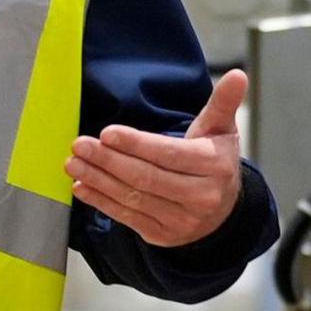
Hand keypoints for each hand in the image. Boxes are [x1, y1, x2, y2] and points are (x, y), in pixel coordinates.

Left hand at [64, 69, 245, 248]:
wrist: (224, 211)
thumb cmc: (214, 160)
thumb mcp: (222, 130)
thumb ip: (223, 103)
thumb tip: (238, 75)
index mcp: (214, 167)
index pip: (169, 155)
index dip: (136, 145)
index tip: (107, 133)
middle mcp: (200, 197)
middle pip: (146, 178)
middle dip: (109, 161)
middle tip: (80, 145)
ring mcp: (181, 221)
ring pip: (134, 199)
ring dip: (98, 180)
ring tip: (73, 163)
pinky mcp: (163, 235)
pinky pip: (128, 218)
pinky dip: (102, 202)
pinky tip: (82, 187)